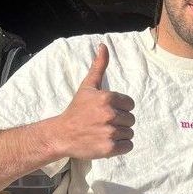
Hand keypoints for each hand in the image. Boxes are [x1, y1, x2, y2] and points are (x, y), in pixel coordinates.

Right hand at [50, 43, 134, 159]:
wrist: (61, 134)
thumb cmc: (76, 109)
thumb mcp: (88, 86)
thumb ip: (99, 66)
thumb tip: (104, 45)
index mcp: (107, 98)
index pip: (130, 104)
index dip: (120, 108)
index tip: (107, 111)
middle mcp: (109, 115)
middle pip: (131, 119)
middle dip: (120, 121)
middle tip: (103, 123)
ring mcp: (109, 132)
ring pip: (129, 133)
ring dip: (120, 134)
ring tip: (104, 132)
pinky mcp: (109, 148)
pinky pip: (128, 146)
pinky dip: (121, 146)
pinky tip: (107, 142)